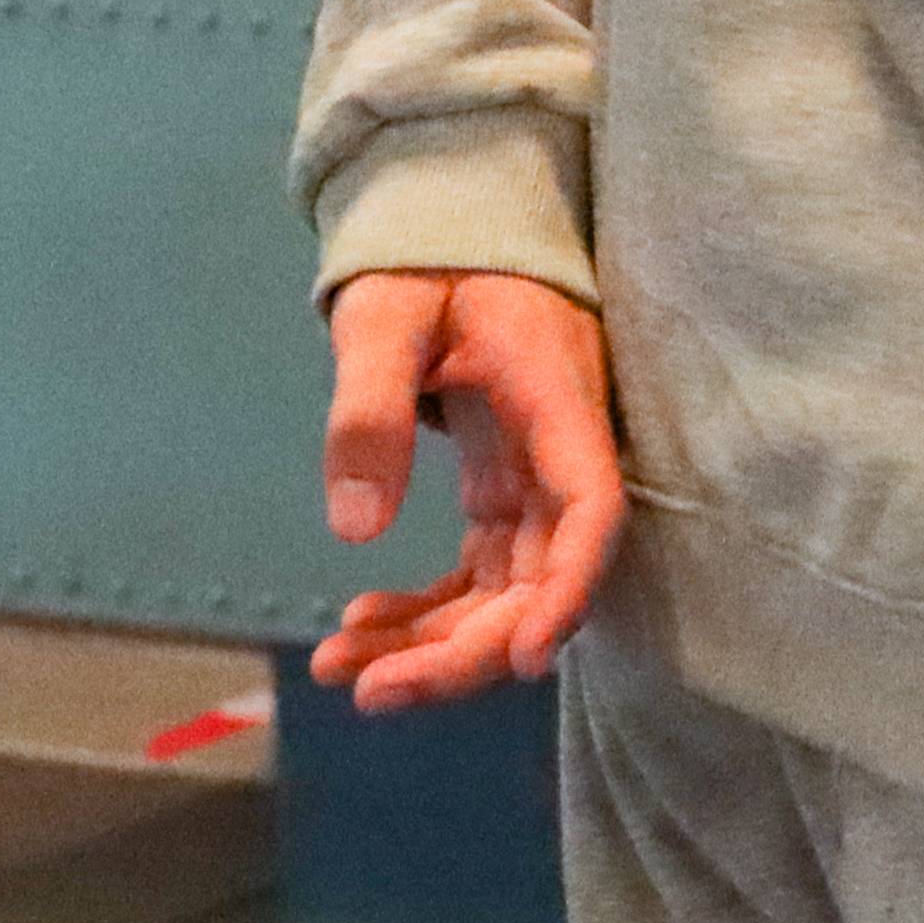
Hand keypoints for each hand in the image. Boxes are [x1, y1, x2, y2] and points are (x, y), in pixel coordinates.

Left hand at [307, 272, 623, 712]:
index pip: (588, 509)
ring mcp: (533, 479)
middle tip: (366, 692)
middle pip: (542, 577)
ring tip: (335, 667)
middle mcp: (559, 452)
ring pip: (506, 591)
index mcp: (553, 399)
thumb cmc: (427, 259)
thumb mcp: (385, 316)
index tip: (522, 664)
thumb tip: (355, 533)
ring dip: (434, 644)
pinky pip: (477, 575)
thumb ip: (368, 410)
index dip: (567, 591)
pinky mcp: (502, 492)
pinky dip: (425, 613)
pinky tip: (361, 624)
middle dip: (466, 650)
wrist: (452, 231)